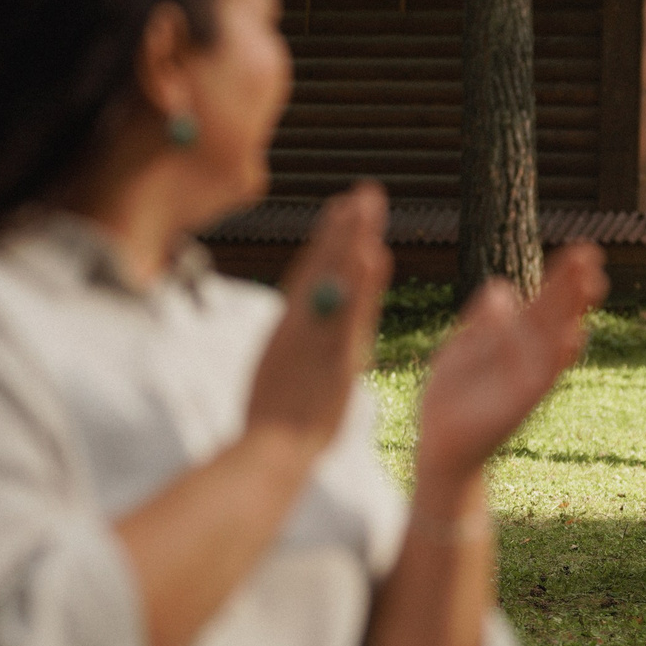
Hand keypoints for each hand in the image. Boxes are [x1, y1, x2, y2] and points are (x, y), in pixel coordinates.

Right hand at [245, 183, 389, 459]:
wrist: (271, 455)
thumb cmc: (273, 422)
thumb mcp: (282, 375)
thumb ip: (300, 349)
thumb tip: (315, 335)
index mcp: (290, 330)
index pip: (314, 274)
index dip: (331, 240)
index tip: (346, 208)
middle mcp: (304, 327)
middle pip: (326, 267)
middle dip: (345, 227)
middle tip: (365, 191)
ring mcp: (318, 339)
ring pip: (337, 280)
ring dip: (353, 239)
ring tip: (369, 204)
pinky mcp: (334, 357)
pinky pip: (350, 312)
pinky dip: (361, 282)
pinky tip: (374, 254)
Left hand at [415, 242, 607, 494]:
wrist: (440, 444)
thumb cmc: (453, 396)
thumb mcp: (462, 348)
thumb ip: (481, 320)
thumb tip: (501, 286)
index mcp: (513, 339)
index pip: (545, 301)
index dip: (562, 276)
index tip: (582, 249)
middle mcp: (528, 356)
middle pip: (557, 315)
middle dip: (574, 286)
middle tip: (593, 254)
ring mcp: (528, 380)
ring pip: (558, 340)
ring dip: (574, 313)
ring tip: (590, 284)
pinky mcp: (521, 404)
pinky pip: (543, 378)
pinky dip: (556, 359)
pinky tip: (570, 336)